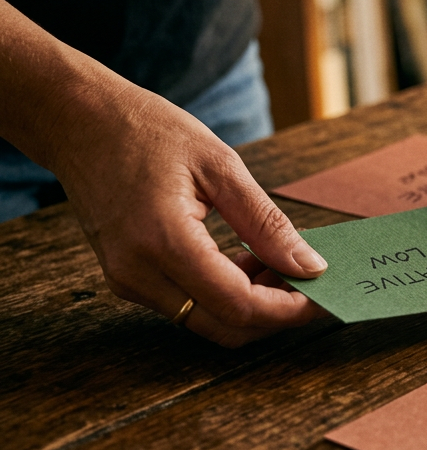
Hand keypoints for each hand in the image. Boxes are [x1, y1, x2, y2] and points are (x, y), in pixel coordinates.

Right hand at [51, 83, 328, 346]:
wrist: (78, 121)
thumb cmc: (148, 131)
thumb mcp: (221, 166)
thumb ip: (267, 223)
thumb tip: (310, 266)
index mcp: (163, 241)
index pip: (239, 305)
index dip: (289, 310)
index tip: (325, 297)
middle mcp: (138, 273)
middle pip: (224, 327)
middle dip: (275, 315)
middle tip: (310, 284)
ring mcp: (127, 281)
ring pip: (206, 322)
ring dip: (251, 305)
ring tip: (279, 263)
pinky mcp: (127, 279)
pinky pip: (187, 305)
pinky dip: (224, 295)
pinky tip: (246, 260)